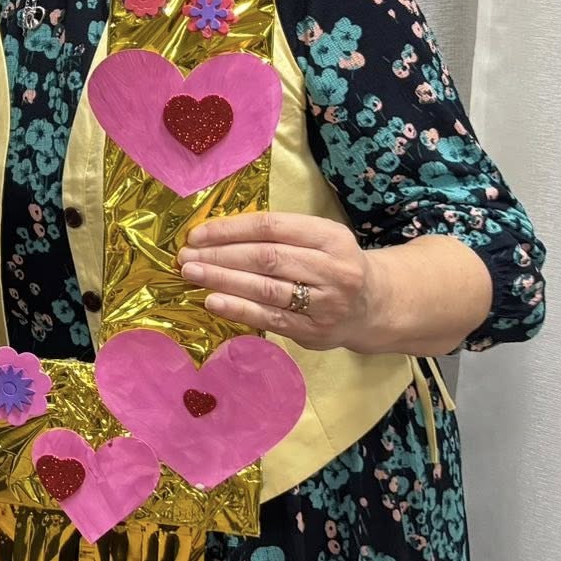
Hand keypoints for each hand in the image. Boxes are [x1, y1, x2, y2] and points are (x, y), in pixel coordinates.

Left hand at [177, 212, 377, 351]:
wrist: (375, 305)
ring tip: (192, 274)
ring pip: (266, 289)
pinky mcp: (315, 332)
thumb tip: (216, 235)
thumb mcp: (318, 238)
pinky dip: (239, 310)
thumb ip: (277, 234)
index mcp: (331, 237)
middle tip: (186, 256)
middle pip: (266, 258)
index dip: (230, 229)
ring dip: (223, 280)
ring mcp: (326, 304)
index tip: (197, 233)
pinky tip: (213, 301)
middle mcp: (332, 270)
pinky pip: (270, 319)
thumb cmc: (333, 263)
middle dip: (220, 256)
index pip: (272, 227)